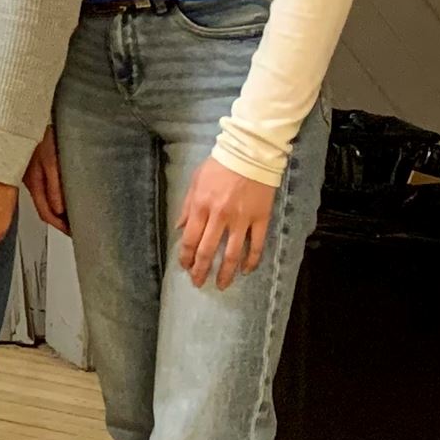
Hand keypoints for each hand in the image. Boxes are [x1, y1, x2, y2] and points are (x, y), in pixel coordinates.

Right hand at [24, 128, 67, 235]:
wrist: (23, 115)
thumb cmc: (36, 134)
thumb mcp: (50, 159)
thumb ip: (54, 184)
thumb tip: (59, 209)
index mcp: (34, 183)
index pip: (47, 213)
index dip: (61, 226)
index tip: (73, 232)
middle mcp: (30, 181)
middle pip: (45, 209)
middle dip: (59, 222)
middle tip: (74, 229)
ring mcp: (29, 175)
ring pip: (43, 200)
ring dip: (57, 210)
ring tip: (71, 215)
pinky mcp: (32, 166)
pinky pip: (42, 189)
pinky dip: (53, 197)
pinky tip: (61, 195)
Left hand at [178, 157, 276, 289]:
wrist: (249, 154)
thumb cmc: (219, 166)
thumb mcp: (195, 182)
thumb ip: (187, 207)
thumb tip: (179, 229)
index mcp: (201, 207)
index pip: (189, 240)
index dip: (185, 257)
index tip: (184, 267)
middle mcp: (219, 217)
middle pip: (207, 251)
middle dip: (201, 270)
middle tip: (198, 283)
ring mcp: (242, 219)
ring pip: (232, 253)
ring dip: (225, 272)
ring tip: (221, 285)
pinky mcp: (261, 218)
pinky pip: (257, 244)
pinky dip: (251, 260)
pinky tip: (246, 270)